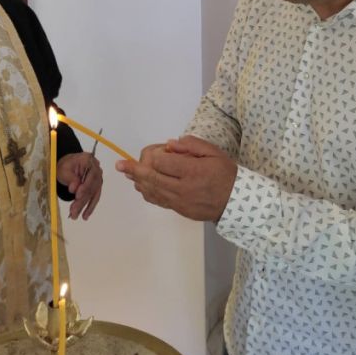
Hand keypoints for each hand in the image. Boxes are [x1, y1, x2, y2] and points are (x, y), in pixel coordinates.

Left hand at [57, 152, 102, 219]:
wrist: (68, 166)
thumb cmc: (65, 166)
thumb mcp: (63, 170)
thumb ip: (70, 178)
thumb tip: (74, 188)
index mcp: (88, 160)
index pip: (90, 174)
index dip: (85, 186)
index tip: (77, 196)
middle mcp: (96, 168)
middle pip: (91, 186)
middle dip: (82, 200)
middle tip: (73, 211)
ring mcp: (98, 178)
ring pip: (92, 194)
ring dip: (84, 206)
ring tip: (75, 215)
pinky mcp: (96, 186)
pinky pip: (94, 197)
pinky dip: (89, 207)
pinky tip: (85, 215)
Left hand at [116, 135, 236, 221]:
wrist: (235, 201)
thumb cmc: (225, 173)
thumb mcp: (213, 153)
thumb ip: (191, 145)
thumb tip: (169, 144)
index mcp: (193, 171)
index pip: (164, 162)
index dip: (156, 155)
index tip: (159, 150)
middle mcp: (183, 188)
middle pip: (153, 178)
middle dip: (134, 170)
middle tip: (120, 164)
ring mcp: (180, 201)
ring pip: (153, 191)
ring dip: (138, 181)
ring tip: (127, 173)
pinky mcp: (179, 210)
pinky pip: (158, 201)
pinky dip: (147, 192)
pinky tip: (141, 186)